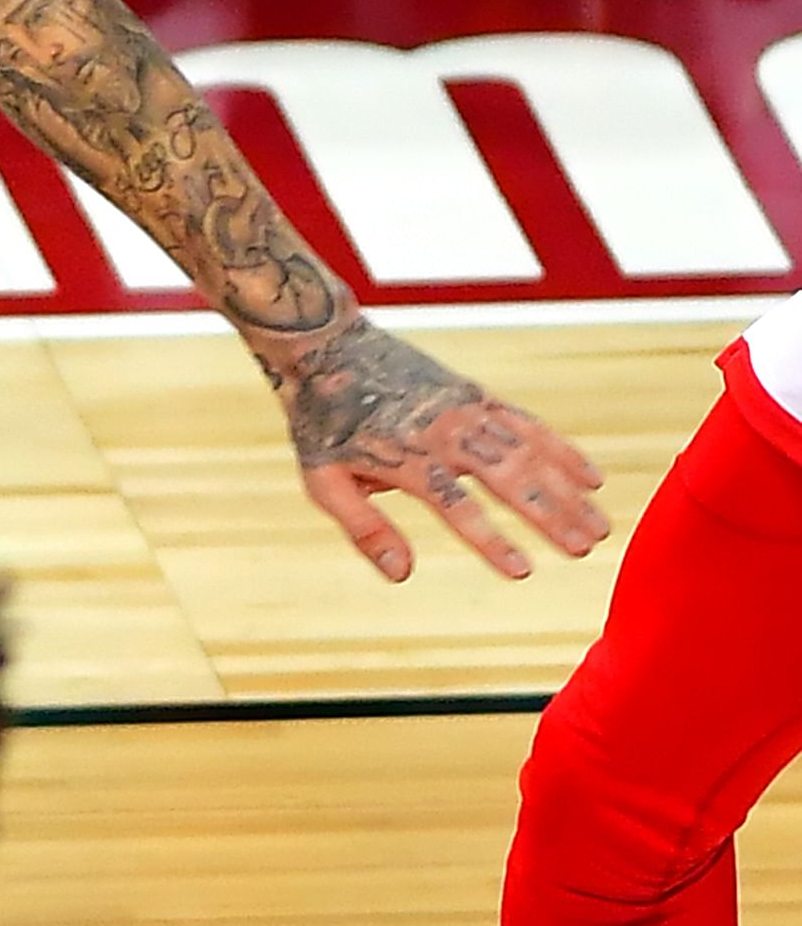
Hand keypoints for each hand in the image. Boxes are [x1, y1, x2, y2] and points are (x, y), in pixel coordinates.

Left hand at [262, 317, 610, 581]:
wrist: (330, 349)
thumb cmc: (323, 424)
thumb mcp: (325, 482)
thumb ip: (365, 529)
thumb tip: (402, 576)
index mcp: (407, 458)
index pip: (457, 506)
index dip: (491, 540)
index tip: (522, 571)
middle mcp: (446, 432)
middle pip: (508, 478)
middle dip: (550, 515)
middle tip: (585, 550)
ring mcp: (467, 411)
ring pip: (530, 452)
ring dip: (568, 490)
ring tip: (601, 528)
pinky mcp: (478, 396)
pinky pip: (530, 424)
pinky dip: (563, 451)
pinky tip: (592, 479)